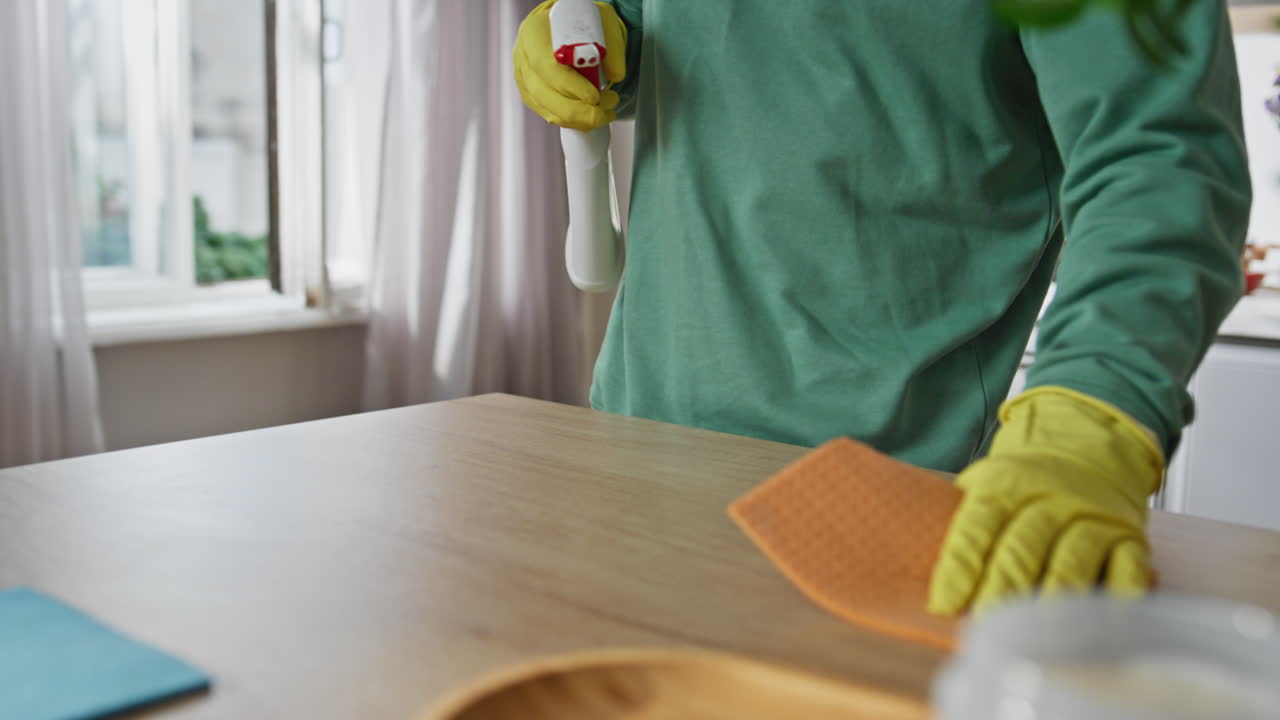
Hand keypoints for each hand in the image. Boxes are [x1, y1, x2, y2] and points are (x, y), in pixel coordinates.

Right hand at [513, 1, 627, 131]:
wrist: (564, 25)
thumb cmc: (581, 21)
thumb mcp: (601, 21)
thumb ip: (611, 46)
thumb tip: (616, 75)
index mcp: (534, 33)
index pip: (548, 67)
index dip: (571, 86)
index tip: (595, 96)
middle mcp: (524, 57)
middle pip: (546, 95)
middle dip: (581, 111)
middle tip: (608, 108)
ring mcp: (524, 78)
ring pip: (549, 111)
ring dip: (580, 119)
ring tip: (605, 112)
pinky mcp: (530, 94)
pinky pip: (550, 115)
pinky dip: (573, 121)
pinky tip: (590, 116)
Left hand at [927, 386, 1164, 614]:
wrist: (1089, 448)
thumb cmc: (1024, 486)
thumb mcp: (986, 486)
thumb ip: (962, 524)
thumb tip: (918, 574)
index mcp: (1004, 485)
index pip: (976, 525)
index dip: (960, 566)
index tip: (943, 604)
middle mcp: (1049, 498)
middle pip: (1022, 547)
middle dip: (1001, 588)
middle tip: (984, 625)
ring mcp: (1091, 517)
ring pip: (1070, 560)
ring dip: (1050, 598)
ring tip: (1032, 633)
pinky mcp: (1128, 537)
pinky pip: (1126, 569)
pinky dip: (1115, 597)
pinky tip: (1098, 623)